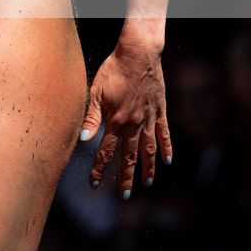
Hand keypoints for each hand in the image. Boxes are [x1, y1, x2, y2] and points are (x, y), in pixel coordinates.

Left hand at [80, 37, 171, 197]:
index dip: (100, 168)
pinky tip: (167, 161)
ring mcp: (148, 118)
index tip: (95, 184)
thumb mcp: (96, 91)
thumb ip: (91, 117)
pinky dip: (166, 147)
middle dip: (126, 177)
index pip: (105, 151)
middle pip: (129, 156)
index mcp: (116, 121)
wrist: (138, 54)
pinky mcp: (160, 110)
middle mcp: (134, 123)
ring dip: (148, 167)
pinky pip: (164, 133)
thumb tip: (83, 139)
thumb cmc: (113, 70)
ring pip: (149, 149)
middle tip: (125, 195)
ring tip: (147, 183)